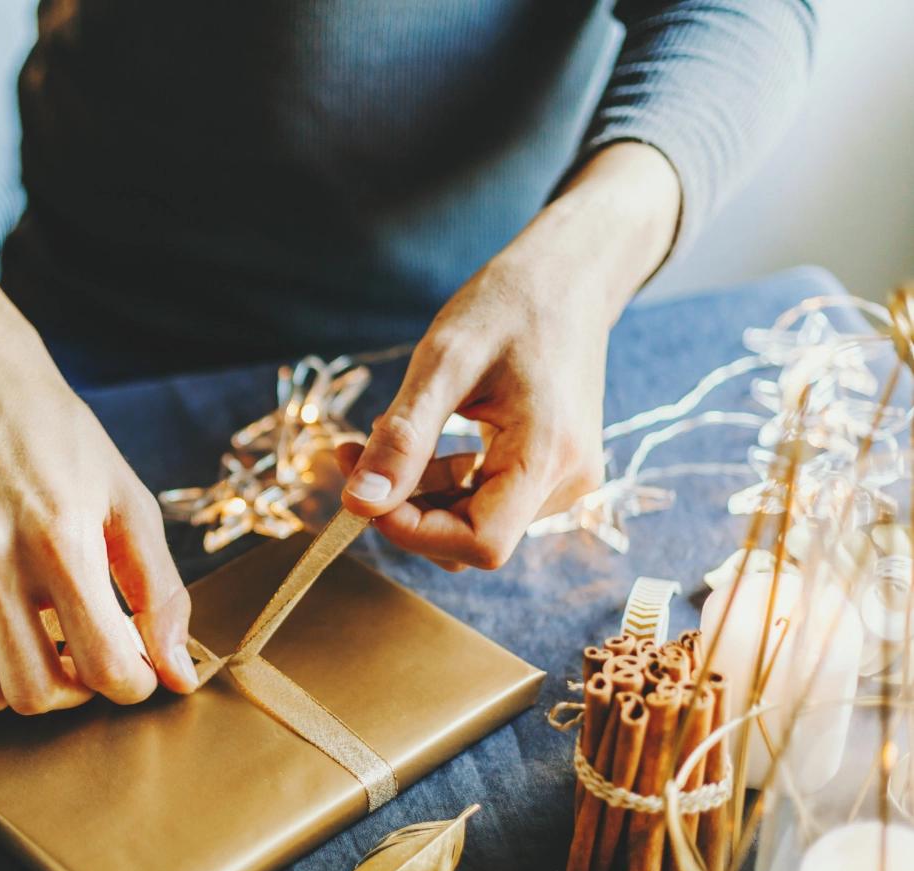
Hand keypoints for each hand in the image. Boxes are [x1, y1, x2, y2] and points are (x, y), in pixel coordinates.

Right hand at [0, 167, 197, 714]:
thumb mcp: (127, 500)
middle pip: (36, 694)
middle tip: (82, 657)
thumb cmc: (55, 437)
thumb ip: (160, 592)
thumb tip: (179, 675)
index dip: (133, 685)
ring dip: (15, 688)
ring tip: (35, 647)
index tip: (133, 668)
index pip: (106, 667)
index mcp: (60, 537)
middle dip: (74, 693)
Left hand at [339, 143, 681, 568]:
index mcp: (549, 457)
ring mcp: (562, 480)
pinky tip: (420, 440)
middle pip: (470, 538)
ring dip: (417, 494)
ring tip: (381, 436)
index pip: (480, 544)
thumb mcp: (444, 362)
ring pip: (472, 522)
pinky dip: (441, 482)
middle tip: (353, 451)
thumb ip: (404, 438)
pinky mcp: (549, 472)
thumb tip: (357, 503)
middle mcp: (567, 482)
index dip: (413, 532)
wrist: (568, 276)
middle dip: (403, 508)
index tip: (360, 492)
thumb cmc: (510, 304)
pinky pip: (485, 500)